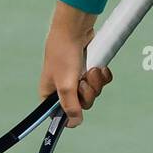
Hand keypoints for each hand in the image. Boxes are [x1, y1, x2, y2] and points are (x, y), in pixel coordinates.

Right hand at [39, 2, 113, 127]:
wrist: (75, 29)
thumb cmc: (64, 54)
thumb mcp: (66, 84)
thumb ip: (70, 106)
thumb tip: (74, 123)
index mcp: (50, 93)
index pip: (59, 114)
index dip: (70, 113)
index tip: (78, 109)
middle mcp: (62, 87)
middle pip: (82, 104)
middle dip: (88, 93)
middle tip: (84, 82)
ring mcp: (77, 77)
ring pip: (93, 92)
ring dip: (96, 82)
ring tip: (91, 70)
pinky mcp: (89, 68)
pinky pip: (101, 81)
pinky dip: (102, 75)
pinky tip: (99, 67)